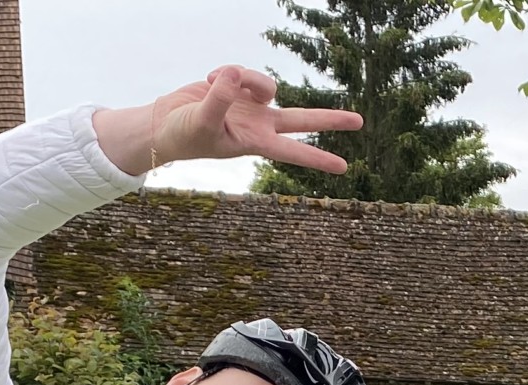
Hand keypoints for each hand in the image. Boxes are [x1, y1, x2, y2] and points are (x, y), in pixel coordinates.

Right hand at [98, 67, 361, 175]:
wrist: (167, 123)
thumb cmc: (184, 134)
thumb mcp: (200, 121)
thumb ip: (220, 99)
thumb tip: (237, 76)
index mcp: (255, 143)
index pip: (293, 151)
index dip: (317, 159)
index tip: (344, 168)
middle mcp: (261, 126)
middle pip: (303, 120)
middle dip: (330, 120)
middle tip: (360, 122)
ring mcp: (253, 106)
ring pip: (267, 83)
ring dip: (245, 76)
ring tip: (216, 81)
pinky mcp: (241, 88)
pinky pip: (245, 71)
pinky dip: (228, 72)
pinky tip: (211, 79)